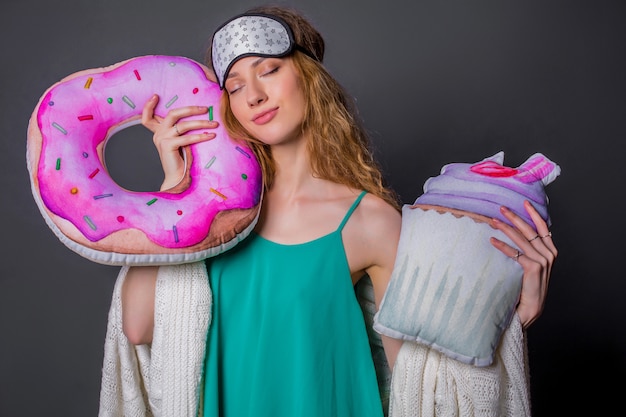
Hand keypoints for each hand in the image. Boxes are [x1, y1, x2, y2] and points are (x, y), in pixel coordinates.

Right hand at [141, 94, 218, 189]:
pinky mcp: (168, 146)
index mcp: (158, 132)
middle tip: (205, 108)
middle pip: (172, 114)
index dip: (148, 106)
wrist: (175, 177)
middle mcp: (158, 134)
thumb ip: (179, 130)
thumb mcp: (177, 141)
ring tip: (214, 124)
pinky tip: (211, 136)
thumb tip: (196, 117)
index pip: (147, 117)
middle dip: (190, 109)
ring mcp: (162, 139)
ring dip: (201, 123)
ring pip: (183, 125)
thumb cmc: (179, 159)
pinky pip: (187, 138)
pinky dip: (201, 136)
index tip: (155, 96)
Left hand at [489, 200, 557, 327]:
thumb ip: (531, 250)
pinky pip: (515, 253)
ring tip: (493, 221)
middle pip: (530, 230)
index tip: (524, 202)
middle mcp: (549, 254)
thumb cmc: (529, 285)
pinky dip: (502, 246)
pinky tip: (492, 240)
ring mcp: (543, 261)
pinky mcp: (533, 268)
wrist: (531, 307)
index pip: (543, 227)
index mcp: (551, 250)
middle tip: (501, 208)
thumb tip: (517, 233)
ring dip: (505, 228)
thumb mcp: (534, 264)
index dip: (534, 214)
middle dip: (515, 217)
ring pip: (521, 239)